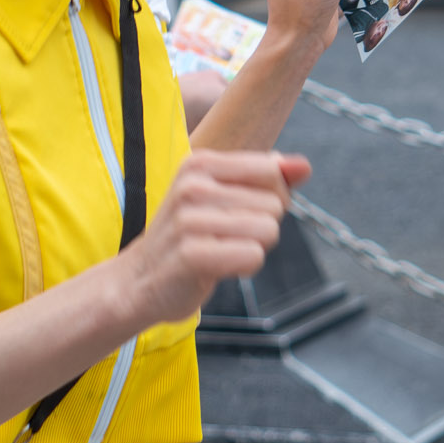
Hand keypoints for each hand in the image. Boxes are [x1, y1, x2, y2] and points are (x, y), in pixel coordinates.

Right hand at [121, 150, 309, 328]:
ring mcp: (189, 219)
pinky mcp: (191, 254)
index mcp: (201, 162)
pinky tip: (216, 268)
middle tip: (225, 238)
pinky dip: (244, 267)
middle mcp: (193, 185)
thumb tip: (304, 166)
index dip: (271, 198)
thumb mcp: (223, 195)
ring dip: (254, 248)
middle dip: (261, 227)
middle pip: (275, 204)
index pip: (272, 171)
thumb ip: (268, 178)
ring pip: (268, 230)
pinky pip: (253, 255)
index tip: (240, 212)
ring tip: (221, 251)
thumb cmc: (190, 235)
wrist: (139, 280)